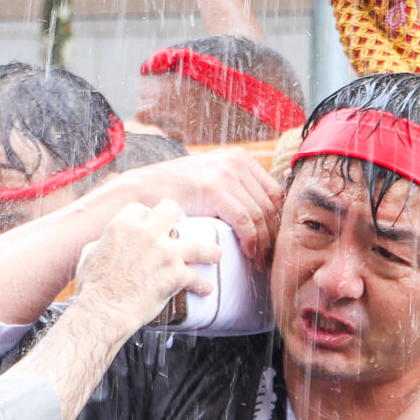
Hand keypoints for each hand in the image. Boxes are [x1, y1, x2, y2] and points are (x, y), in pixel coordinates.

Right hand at [69, 202, 217, 333]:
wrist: (103, 311)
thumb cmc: (92, 288)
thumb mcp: (89, 256)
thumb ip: (101, 244)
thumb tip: (103, 243)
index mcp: (123, 224)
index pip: (141, 209)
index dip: (147, 215)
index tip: (152, 222)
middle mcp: (147, 233)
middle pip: (171, 210)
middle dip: (178, 217)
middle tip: (182, 226)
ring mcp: (165, 252)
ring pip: (199, 243)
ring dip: (208, 250)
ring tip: (214, 255)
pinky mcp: (175, 274)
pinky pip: (197, 277)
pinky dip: (202, 285)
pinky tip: (205, 289)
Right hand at [107, 149, 283, 265]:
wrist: (140, 192)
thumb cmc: (175, 194)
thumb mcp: (210, 181)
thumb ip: (234, 188)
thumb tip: (261, 210)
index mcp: (239, 158)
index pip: (274, 192)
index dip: (278, 220)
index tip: (276, 242)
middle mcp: (236, 161)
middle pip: (270, 204)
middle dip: (273, 234)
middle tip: (270, 258)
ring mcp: (226, 173)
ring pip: (260, 214)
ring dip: (264, 242)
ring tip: (259, 261)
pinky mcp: (214, 188)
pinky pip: (244, 219)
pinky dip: (251, 239)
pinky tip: (249, 253)